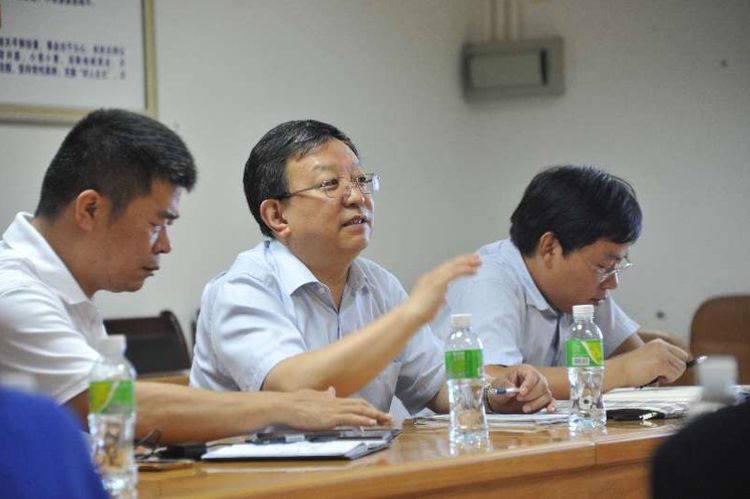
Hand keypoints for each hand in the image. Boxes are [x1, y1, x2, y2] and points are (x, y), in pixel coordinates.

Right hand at [277, 387, 391, 429]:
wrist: (284, 405)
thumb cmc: (294, 402)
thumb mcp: (311, 396)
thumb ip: (323, 395)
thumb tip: (331, 391)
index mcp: (332, 399)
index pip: (354, 402)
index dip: (367, 407)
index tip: (377, 412)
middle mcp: (335, 402)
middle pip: (361, 405)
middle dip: (376, 411)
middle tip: (388, 417)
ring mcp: (333, 409)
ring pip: (359, 411)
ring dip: (374, 416)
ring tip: (385, 420)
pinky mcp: (330, 418)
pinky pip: (350, 418)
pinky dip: (362, 420)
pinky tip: (371, 423)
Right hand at [404, 254, 480, 323]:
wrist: (411, 315)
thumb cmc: (419, 314)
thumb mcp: (431, 304)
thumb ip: (438, 299)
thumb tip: (444, 297)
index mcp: (429, 280)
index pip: (446, 269)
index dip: (458, 265)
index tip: (468, 264)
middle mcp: (431, 276)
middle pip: (450, 264)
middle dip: (464, 260)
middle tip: (476, 258)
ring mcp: (434, 278)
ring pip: (453, 266)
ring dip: (467, 262)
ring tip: (478, 261)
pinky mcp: (438, 282)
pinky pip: (454, 272)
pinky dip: (464, 270)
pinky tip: (472, 270)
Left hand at [486, 365, 554, 413]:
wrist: (502, 399)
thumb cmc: (501, 389)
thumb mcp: (498, 385)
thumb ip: (504, 386)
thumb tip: (511, 391)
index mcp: (525, 371)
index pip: (532, 375)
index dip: (528, 385)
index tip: (521, 393)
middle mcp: (536, 378)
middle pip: (542, 385)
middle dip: (531, 395)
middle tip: (519, 400)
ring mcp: (541, 389)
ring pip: (546, 394)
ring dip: (536, 403)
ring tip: (524, 409)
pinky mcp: (543, 400)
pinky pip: (551, 401)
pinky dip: (551, 406)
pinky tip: (549, 410)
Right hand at [617, 339, 688, 386]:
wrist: (618, 370)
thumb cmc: (630, 367)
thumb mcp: (650, 356)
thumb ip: (663, 358)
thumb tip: (679, 367)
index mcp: (659, 343)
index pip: (681, 353)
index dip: (677, 363)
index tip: (669, 369)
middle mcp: (661, 346)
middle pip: (683, 360)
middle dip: (676, 370)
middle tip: (663, 374)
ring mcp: (662, 354)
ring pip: (680, 368)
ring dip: (671, 375)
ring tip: (657, 375)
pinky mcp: (661, 364)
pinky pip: (674, 375)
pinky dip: (667, 379)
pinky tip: (656, 377)